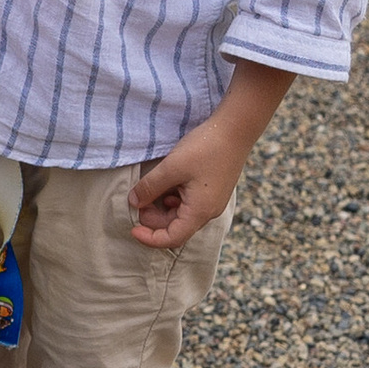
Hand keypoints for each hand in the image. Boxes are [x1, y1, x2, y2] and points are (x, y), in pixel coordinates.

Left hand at [127, 110, 244, 248]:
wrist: (236, 128)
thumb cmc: (205, 147)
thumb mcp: (171, 167)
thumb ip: (150, 187)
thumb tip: (133, 203)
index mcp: (199, 211)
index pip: (171, 239)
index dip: (149, 238)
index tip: (132, 228)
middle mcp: (208, 212)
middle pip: (175, 228)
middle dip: (154, 218)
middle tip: (140, 198)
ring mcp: (212, 202)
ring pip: (181, 216)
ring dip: (163, 207)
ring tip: (153, 188)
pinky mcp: (213, 192)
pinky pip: (189, 204)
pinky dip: (174, 198)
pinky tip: (169, 183)